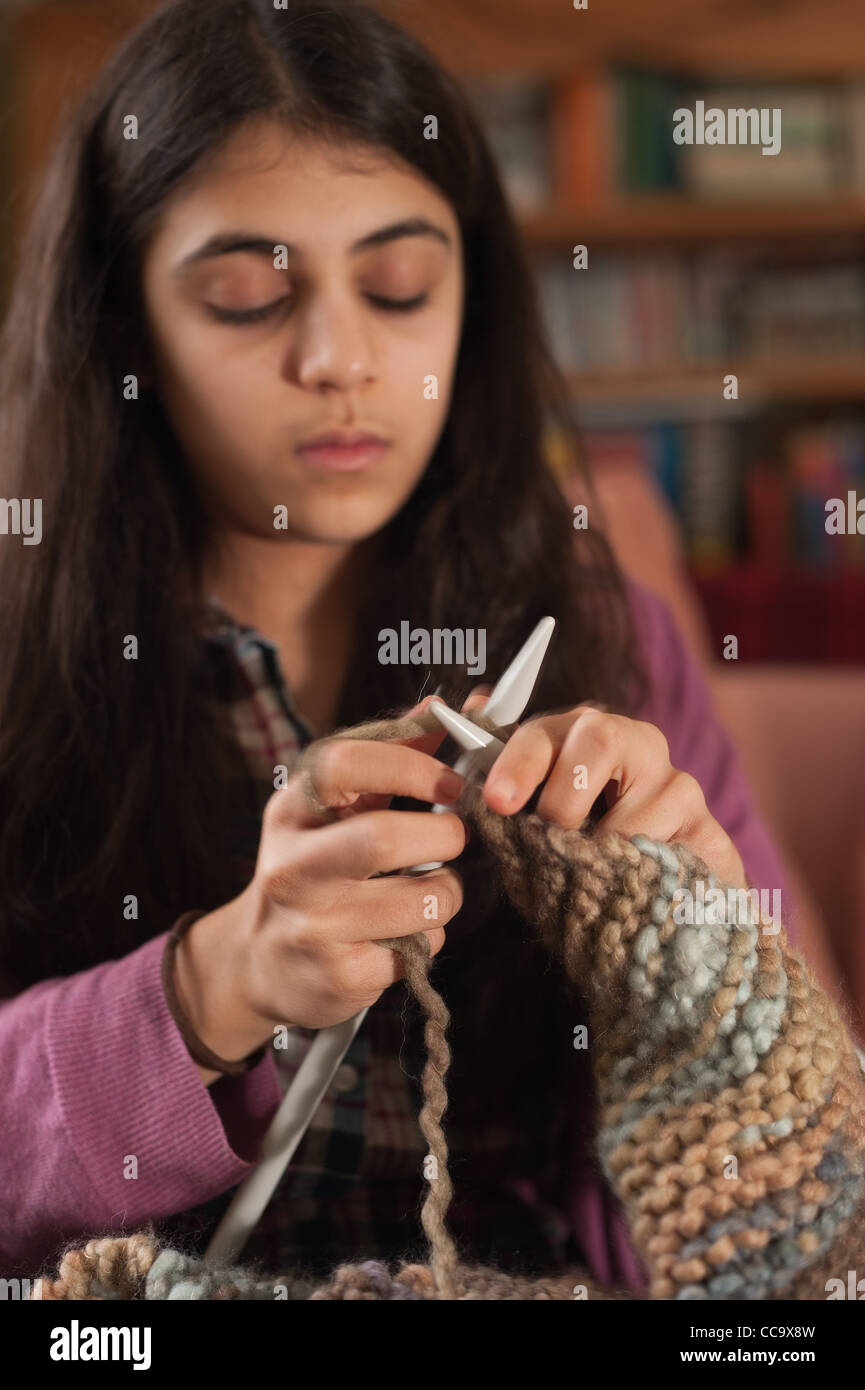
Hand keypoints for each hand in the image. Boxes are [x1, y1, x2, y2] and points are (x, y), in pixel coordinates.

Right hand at [173, 694, 467, 1074]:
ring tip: (427, 891)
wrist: (260, 962)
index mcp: (292, 811)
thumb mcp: (336, 809)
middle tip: (452, 839)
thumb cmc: (314, 868)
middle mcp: (292, 867)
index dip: (409, 765)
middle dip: (442, 836)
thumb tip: (449, 707)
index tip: (450, 783)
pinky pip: (419, 949)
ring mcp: (312, 926)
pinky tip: (401, 935)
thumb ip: (393, 755)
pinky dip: (428, 939)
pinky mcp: (339, 976)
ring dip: (445, 893)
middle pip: (382, 839)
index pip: (342, 764)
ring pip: (420, 901)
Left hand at [462, 690, 746, 890]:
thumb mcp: (537, 819)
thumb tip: (470, 705)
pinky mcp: (708, 828)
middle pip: (600, 735)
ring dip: (604, 851)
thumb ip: (505, 781)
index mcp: (581, 735)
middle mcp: (634, 744)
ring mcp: (677, 783)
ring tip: (593, 876)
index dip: (518, 762)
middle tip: (553, 839)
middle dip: (564, 796)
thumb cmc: (584, 850)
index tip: (498, 802)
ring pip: (637, 801)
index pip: (544, 730)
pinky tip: (633, 889)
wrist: (655, 898)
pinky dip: (642, 874)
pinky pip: (671, 848)